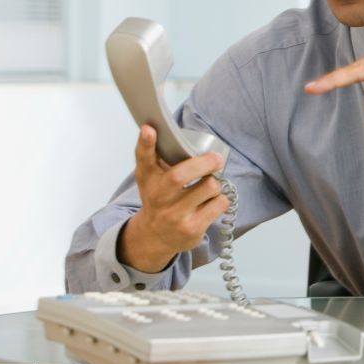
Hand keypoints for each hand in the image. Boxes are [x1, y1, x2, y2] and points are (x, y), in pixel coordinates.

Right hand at [117, 125, 229, 272]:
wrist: (155, 237)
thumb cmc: (158, 199)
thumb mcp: (150, 177)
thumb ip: (153, 154)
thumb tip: (154, 127)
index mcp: (149, 180)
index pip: (144, 159)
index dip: (146, 144)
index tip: (149, 129)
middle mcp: (158, 198)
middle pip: (180, 175)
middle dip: (205, 162)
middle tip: (216, 158)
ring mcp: (175, 216)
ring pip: (209, 187)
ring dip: (214, 182)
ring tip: (208, 185)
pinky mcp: (193, 229)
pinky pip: (220, 204)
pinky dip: (220, 199)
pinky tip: (210, 202)